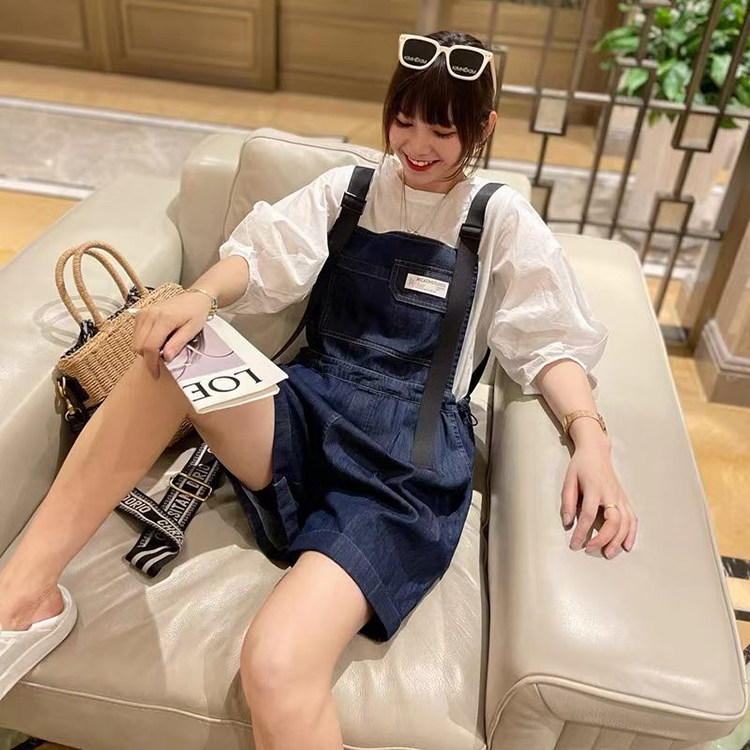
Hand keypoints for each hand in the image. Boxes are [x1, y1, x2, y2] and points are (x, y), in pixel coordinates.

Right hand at [129, 291, 212, 378]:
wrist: (194, 298)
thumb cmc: (196, 313)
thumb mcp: (192, 330)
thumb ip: (178, 343)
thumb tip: (166, 358)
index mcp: (164, 319)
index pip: (150, 347)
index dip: (151, 363)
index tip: (156, 373)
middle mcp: (150, 314)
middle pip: (139, 345)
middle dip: (149, 357)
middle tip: (164, 358)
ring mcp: (144, 312)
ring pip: (135, 341)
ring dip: (146, 349)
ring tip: (163, 347)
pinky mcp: (141, 313)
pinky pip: (135, 334)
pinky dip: (144, 341)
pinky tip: (157, 339)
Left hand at [560, 441, 637, 557]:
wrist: (596, 452)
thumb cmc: (580, 466)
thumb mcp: (568, 480)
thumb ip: (567, 501)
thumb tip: (567, 522)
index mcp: (594, 488)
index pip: (588, 514)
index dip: (581, 531)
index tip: (574, 544)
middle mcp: (610, 493)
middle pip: (612, 521)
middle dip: (602, 539)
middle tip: (590, 550)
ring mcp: (620, 497)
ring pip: (625, 522)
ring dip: (618, 540)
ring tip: (608, 554)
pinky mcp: (625, 499)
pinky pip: (632, 518)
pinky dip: (632, 533)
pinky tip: (626, 546)